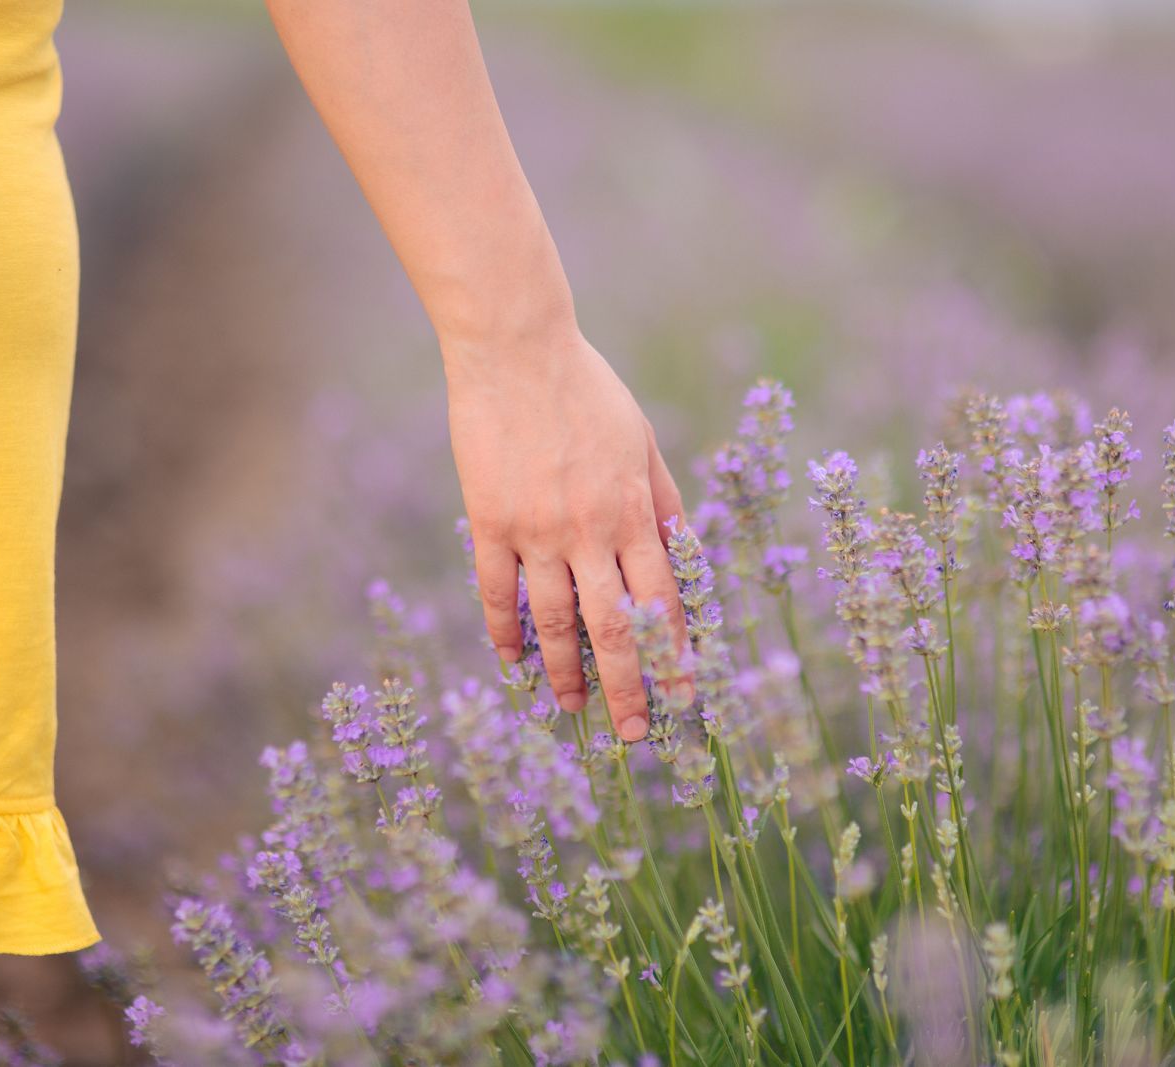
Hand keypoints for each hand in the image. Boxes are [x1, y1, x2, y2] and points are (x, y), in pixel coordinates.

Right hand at [444, 318, 689, 740]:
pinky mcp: (489, 522)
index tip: (685, 697)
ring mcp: (536, 530)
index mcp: (635, 511)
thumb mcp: (643, 441)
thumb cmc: (588, 390)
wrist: (516, 348)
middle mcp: (589, 530)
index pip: (662, 601)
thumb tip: (684, 555)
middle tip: (636, 734)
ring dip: (566, 675)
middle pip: (613, 629)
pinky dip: (506, 634)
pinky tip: (513, 663)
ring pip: (554, 623)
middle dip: (628, 688)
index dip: (674, 655)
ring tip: (572, 711)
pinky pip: (498, 593)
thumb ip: (663, 502)